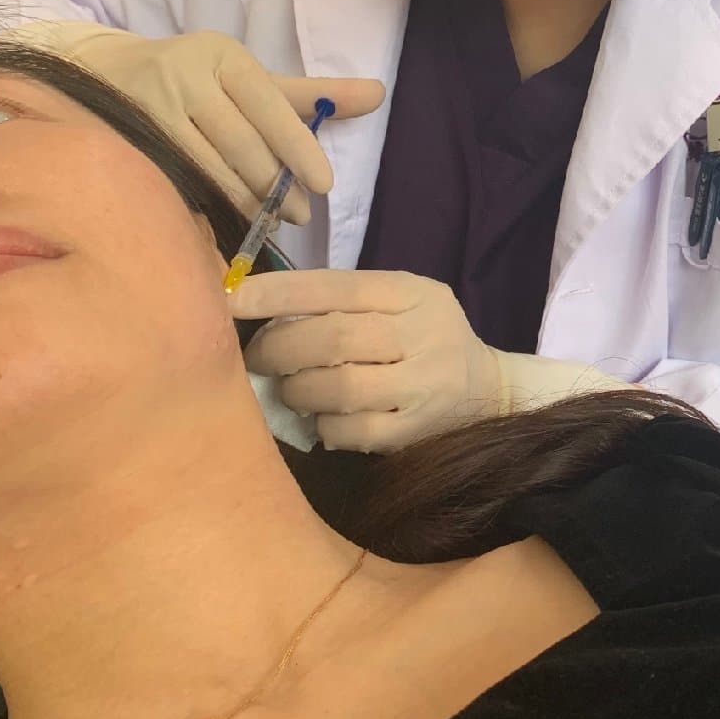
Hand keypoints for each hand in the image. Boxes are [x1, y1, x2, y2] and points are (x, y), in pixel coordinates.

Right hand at [32, 23, 382, 221]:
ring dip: (244, 201)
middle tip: (299, 214)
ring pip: (208, 168)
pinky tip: (226, 219)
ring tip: (270, 219)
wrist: (110, 72)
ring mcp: (149, 110)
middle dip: (275, 185)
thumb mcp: (253, 81)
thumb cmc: (201, 81)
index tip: (325, 185)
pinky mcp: (126, 143)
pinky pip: (176, 182)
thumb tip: (379, 93)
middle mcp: (184, 76)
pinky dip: (205, 203)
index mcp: (223, 55)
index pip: (270, 106)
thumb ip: (313, 94)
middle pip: (241, 144)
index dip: (299, 148)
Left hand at [231, 270, 502, 452]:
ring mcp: (425, 386)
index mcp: (412, 292)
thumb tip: (257, 306)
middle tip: (256, 358)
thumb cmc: (422, 339)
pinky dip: (325, 427)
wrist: (488, 390)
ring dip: (297, 390)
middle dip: (278, 348)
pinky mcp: (419, 431)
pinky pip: (353, 432)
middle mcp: (425, 334)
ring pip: (339, 388)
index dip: (277, 293)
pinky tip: (323, 419)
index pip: (335, 286)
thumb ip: (343, 301)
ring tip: (288, 389)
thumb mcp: (397, 303)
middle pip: (333, 338)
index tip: (232, 298)